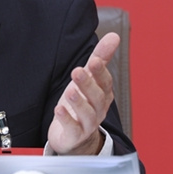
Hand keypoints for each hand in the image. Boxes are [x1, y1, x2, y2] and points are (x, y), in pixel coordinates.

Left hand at [47, 32, 119, 154]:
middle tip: (77, 71)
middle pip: (96, 97)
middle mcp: (98, 109)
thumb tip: (114, 36)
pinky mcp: (75, 135)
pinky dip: (66, 119)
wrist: (77, 137)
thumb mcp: (90, 79)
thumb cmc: (83, 103)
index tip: (94, 60)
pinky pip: (72, 128)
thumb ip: (100, 58)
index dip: (100, 72)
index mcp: (103, 94)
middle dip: (88, 84)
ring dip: (79, 102)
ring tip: (70, 91)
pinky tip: (59, 109)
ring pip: (87, 114)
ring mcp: (87, 124)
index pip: (105, 82)